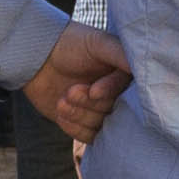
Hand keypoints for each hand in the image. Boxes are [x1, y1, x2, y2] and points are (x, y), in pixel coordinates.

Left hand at [22, 27, 131, 145]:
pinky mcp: (83, 123)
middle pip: (113, 110)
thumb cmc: (71, 44)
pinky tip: (60, 113)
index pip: (128, 92)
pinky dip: (74, 128)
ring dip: (79, 114)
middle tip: (70, 91)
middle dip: (89, 103)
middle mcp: (116, 94)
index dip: (110, 92)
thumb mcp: (98, 43)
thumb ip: (121, 54)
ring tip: (62, 101)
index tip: (92, 90)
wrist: (37, 57)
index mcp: (124, 75)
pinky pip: (88, 136)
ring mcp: (99, 110)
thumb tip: (142, 68)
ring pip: (100, 124)